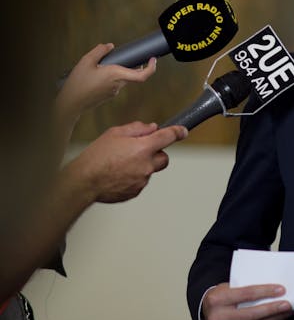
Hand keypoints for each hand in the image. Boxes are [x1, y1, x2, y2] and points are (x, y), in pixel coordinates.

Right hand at [56, 43, 156, 120]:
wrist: (71, 103)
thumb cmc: (78, 83)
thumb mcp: (86, 61)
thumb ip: (99, 51)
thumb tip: (110, 46)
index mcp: (116, 75)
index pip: (142, 75)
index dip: (151, 68)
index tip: (153, 60)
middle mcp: (118, 84)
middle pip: (133, 75)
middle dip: (135, 65)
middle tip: (131, 57)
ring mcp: (114, 92)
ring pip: (123, 79)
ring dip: (121, 71)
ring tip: (107, 64)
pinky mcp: (109, 95)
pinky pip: (115, 84)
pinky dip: (113, 77)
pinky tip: (99, 74)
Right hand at [59, 121, 187, 202]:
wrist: (83, 182)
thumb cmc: (95, 157)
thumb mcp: (114, 133)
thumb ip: (137, 129)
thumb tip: (152, 128)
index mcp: (143, 148)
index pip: (168, 137)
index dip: (177, 132)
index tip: (182, 131)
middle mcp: (146, 165)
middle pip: (164, 158)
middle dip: (156, 153)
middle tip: (140, 151)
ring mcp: (142, 180)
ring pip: (151, 170)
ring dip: (142, 166)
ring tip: (120, 164)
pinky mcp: (136, 191)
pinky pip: (141, 181)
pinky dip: (134, 177)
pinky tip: (118, 174)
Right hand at [202, 283, 293, 319]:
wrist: (206, 314)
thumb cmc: (222, 297)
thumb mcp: (229, 286)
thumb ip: (246, 287)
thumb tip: (273, 287)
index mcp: (217, 299)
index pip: (246, 294)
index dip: (265, 292)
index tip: (281, 290)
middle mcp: (217, 318)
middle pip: (251, 314)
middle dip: (272, 309)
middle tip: (288, 304)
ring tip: (285, 312)